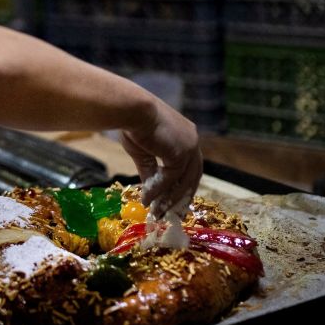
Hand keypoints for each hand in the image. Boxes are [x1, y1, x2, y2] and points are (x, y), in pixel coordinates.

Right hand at [120, 98, 201, 218]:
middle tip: (174, 214)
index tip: (175, 201)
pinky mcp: (181, 154)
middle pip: (192, 176)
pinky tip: (148, 199)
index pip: (189, 165)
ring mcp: (189, 147)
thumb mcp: (144, 152)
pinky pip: (170, 179)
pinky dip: (159, 191)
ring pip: (183, 181)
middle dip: (182, 197)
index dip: (183, 184)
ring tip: (158, 213)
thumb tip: (149, 193)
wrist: (132, 110)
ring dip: (170, 199)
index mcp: (186, 135)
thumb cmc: (134, 124)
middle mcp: (192, 140)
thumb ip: (150, 171)